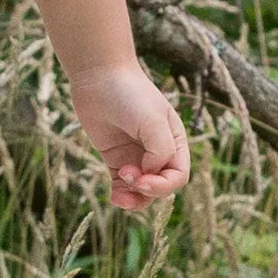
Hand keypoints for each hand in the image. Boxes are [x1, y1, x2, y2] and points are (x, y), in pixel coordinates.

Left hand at [72, 61, 189, 211]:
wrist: (99, 77)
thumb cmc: (130, 95)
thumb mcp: (152, 121)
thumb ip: (160, 151)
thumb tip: (151, 173)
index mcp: (174, 142)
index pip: (178, 177)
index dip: (163, 185)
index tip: (141, 178)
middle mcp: (158, 152)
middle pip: (161, 187)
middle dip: (146, 191)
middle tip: (127, 177)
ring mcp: (136, 157)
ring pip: (141, 192)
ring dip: (133, 200)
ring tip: (119, 198)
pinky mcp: (115, 159)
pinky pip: (122, 186)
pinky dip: (120, 196)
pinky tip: (113, 197)